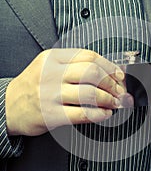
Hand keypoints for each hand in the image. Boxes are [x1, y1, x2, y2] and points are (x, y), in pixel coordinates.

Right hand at [6, 48, 127, 136]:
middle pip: (91, 72)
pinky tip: (105, 114)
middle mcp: (51, 74)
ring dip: (108, 99)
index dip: (109, 66)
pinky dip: (99, 114)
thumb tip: (109, 71)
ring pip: (89, 93)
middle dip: (111, 83)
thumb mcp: (48, 67)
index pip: (88, 56)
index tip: (119, 75)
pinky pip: (82, 113)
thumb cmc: (34, 86)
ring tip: (114, 103)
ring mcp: (50, 94)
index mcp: (52, 58)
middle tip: (119, 91)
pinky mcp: (51, 114)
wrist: (8, 106)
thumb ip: (74, 65)